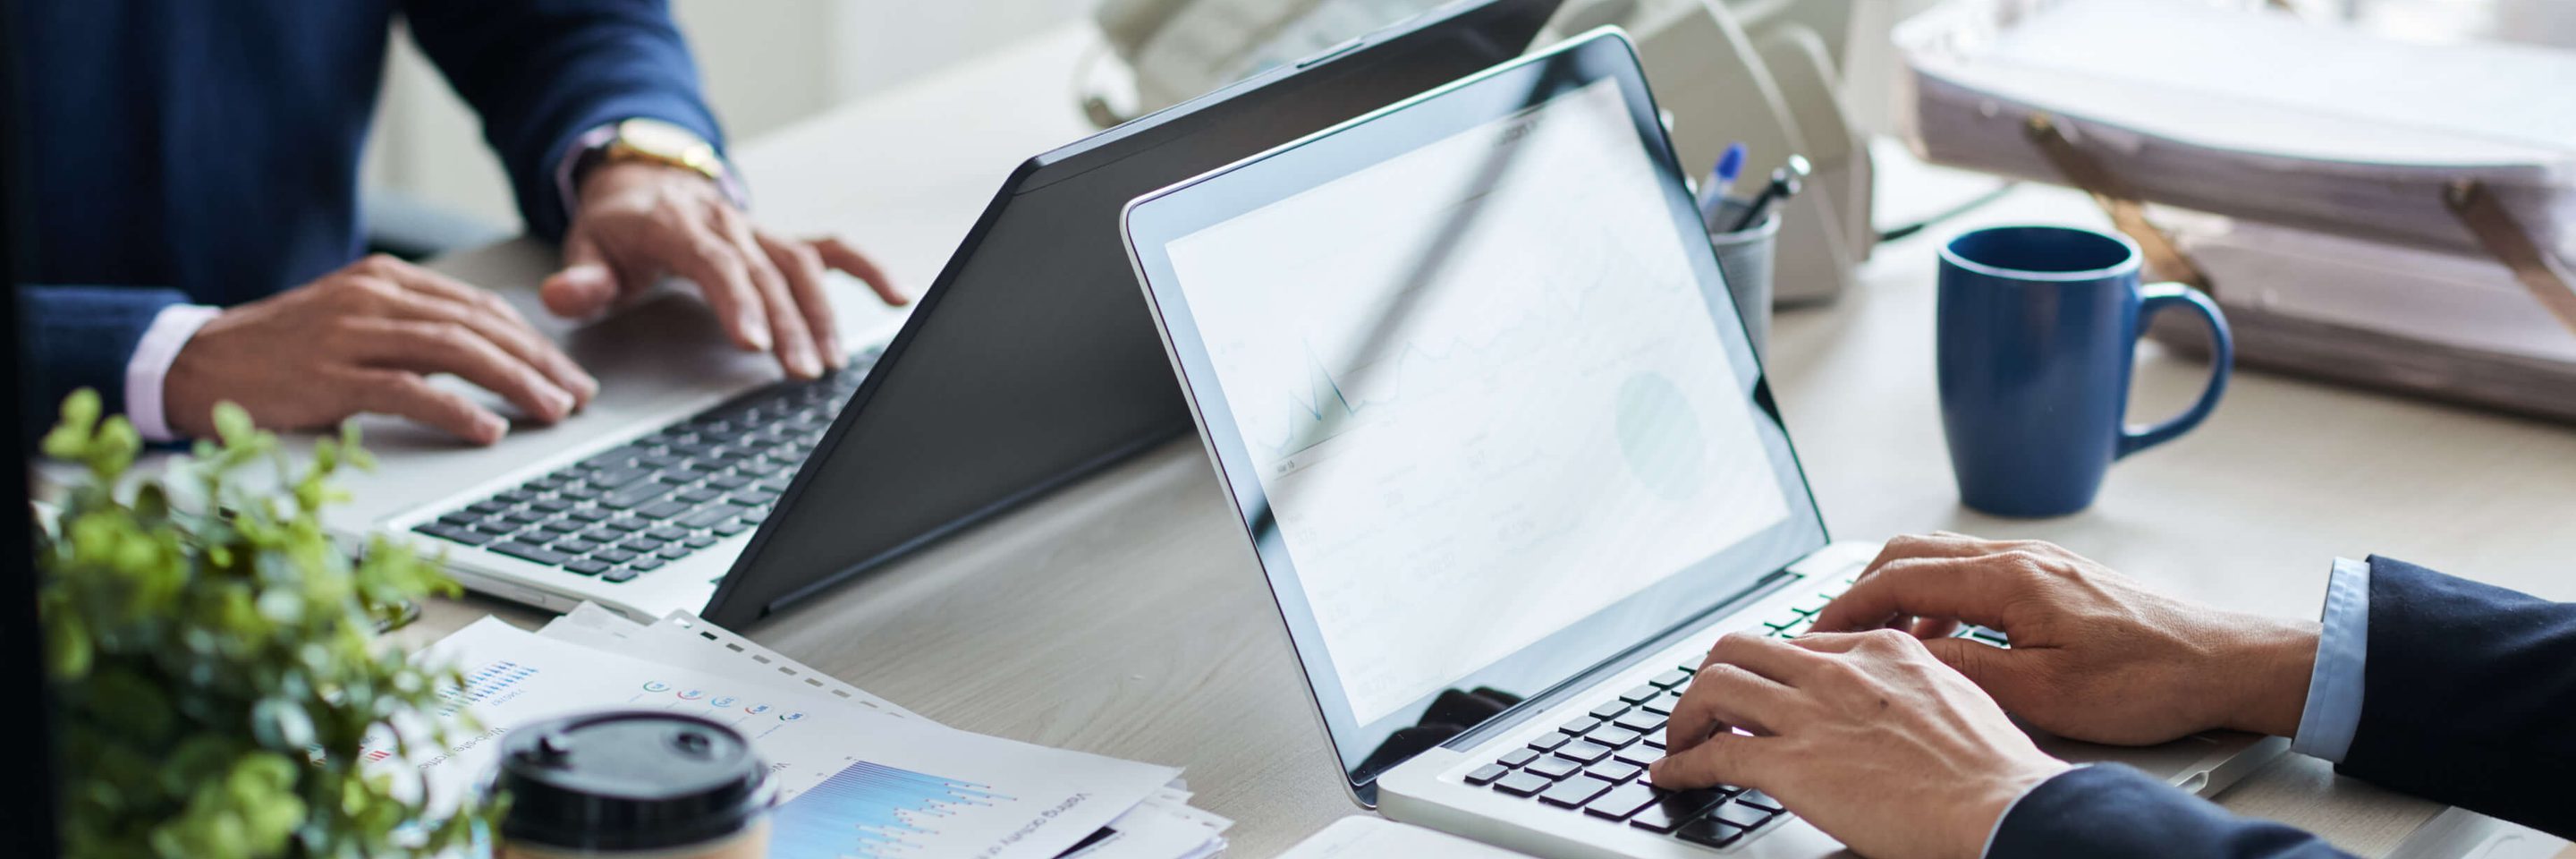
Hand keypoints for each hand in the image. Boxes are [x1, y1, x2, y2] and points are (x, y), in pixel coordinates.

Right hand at [166, 255, 596, 444]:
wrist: (195, 362)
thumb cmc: (281, 351)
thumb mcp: (354, 321)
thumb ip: (416, 326)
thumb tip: (493, 351)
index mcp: (385, 280)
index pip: (479, 307)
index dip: (534, 341)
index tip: (569, 372)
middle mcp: (374, 298)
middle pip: (480, 327)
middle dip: (539, 362)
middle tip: (578, 395)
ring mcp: (351, 335)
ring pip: (456, 352)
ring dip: (515, 383)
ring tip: (553, 411)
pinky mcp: (329, 376)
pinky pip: (408, 390)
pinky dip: (457, 409)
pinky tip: (489, 428)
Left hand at [541, 161, 905, 379]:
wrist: (644, 184)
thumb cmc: (618, 229)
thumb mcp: (586, 249)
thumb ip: (581, 278)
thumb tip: (566, 295)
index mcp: (678, 223)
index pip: (715, 261)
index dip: (738, 300)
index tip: (755, 342)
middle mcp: (728, 222)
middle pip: (767, 272)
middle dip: (789, 324)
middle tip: (800, 373)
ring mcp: (760, 231)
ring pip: (803, 267)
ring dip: (823, 314)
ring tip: (830, 363)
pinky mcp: (781, 241)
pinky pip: (833, 250)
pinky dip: (867, 271)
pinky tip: (897, 297)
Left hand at [1651, 630, 2070, 858]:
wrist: (2001, 804)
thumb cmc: (1993, 769)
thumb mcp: (1957, 699)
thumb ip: (1912, 690)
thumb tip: (1892, 706)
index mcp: (1881, 651)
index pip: (1799, 645)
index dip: (1769, 670)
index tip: (1758, 690)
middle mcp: (1837, 672)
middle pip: (1740, 649)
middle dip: (1712, 677)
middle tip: (1705, 708)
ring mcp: (1810, 715)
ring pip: (1713, 689)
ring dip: (1685, 716)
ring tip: (1679, 740)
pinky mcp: (1791, 765)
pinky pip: (1713, 755)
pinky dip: (1681, 764)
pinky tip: (1672, 775)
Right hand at [1810, 533, 2319, 743]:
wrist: (2224, 662)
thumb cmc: (2147, 680)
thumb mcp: (2043, 690)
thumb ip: (1967, 667)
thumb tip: (1905, 655)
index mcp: (2008, 578)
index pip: (1898, 578)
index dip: (1844, 606)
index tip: (1812, 635)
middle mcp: (2019, 556)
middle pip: (1910, 553)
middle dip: (1860, 590)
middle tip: (1831, 633)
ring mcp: (2039, 562)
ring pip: (1942, 559)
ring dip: (1900, 593)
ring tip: (1879, 641)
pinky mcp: (2056, 576)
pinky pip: (1975, 573)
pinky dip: (1940, 599)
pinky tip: (1946, 640)